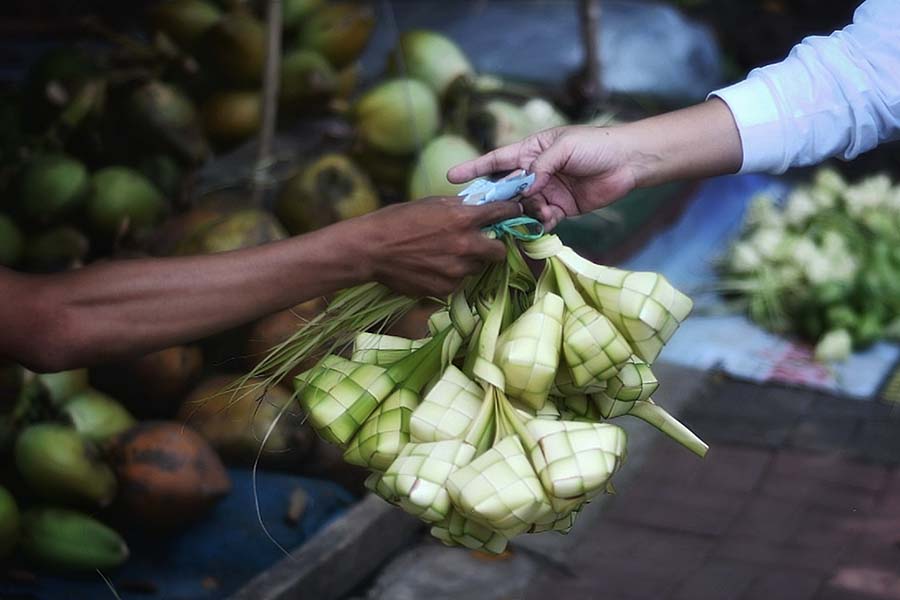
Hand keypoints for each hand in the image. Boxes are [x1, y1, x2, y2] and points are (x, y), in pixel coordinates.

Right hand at [349, 196, 522, 296]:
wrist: (372, 249)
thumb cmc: (398, 220)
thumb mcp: (432, 203)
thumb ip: (460, 207)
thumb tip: (482, 206)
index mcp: (463, 218)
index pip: (503, 214)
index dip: (511, 213)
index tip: (514, 214)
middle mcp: (465, 246)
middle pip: (499, 251)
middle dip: (494, 247)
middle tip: (481, 244)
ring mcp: (456, 270)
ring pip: (477, 268)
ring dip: (469, 262)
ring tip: (447, 255)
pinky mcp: (446, 289)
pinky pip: (459, 282)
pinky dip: (452, 275)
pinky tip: (434, 266)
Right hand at [448, 126, 636, 230]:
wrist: (628, 162)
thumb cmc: (596, 145)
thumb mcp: (564, 147)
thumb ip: (540, 167)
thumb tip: (524, 189)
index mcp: (532, 150)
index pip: (497, 160)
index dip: (474, 168)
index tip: (452, 177)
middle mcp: (536, 171)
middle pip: (506, 187)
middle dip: (495, 199)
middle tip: (481, 211)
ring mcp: (547, 191)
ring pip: (523, 206)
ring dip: (523, 212)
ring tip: (532, 211)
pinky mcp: (561, 208)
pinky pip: (543, 219)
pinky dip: (540, 223)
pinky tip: (544, 221)